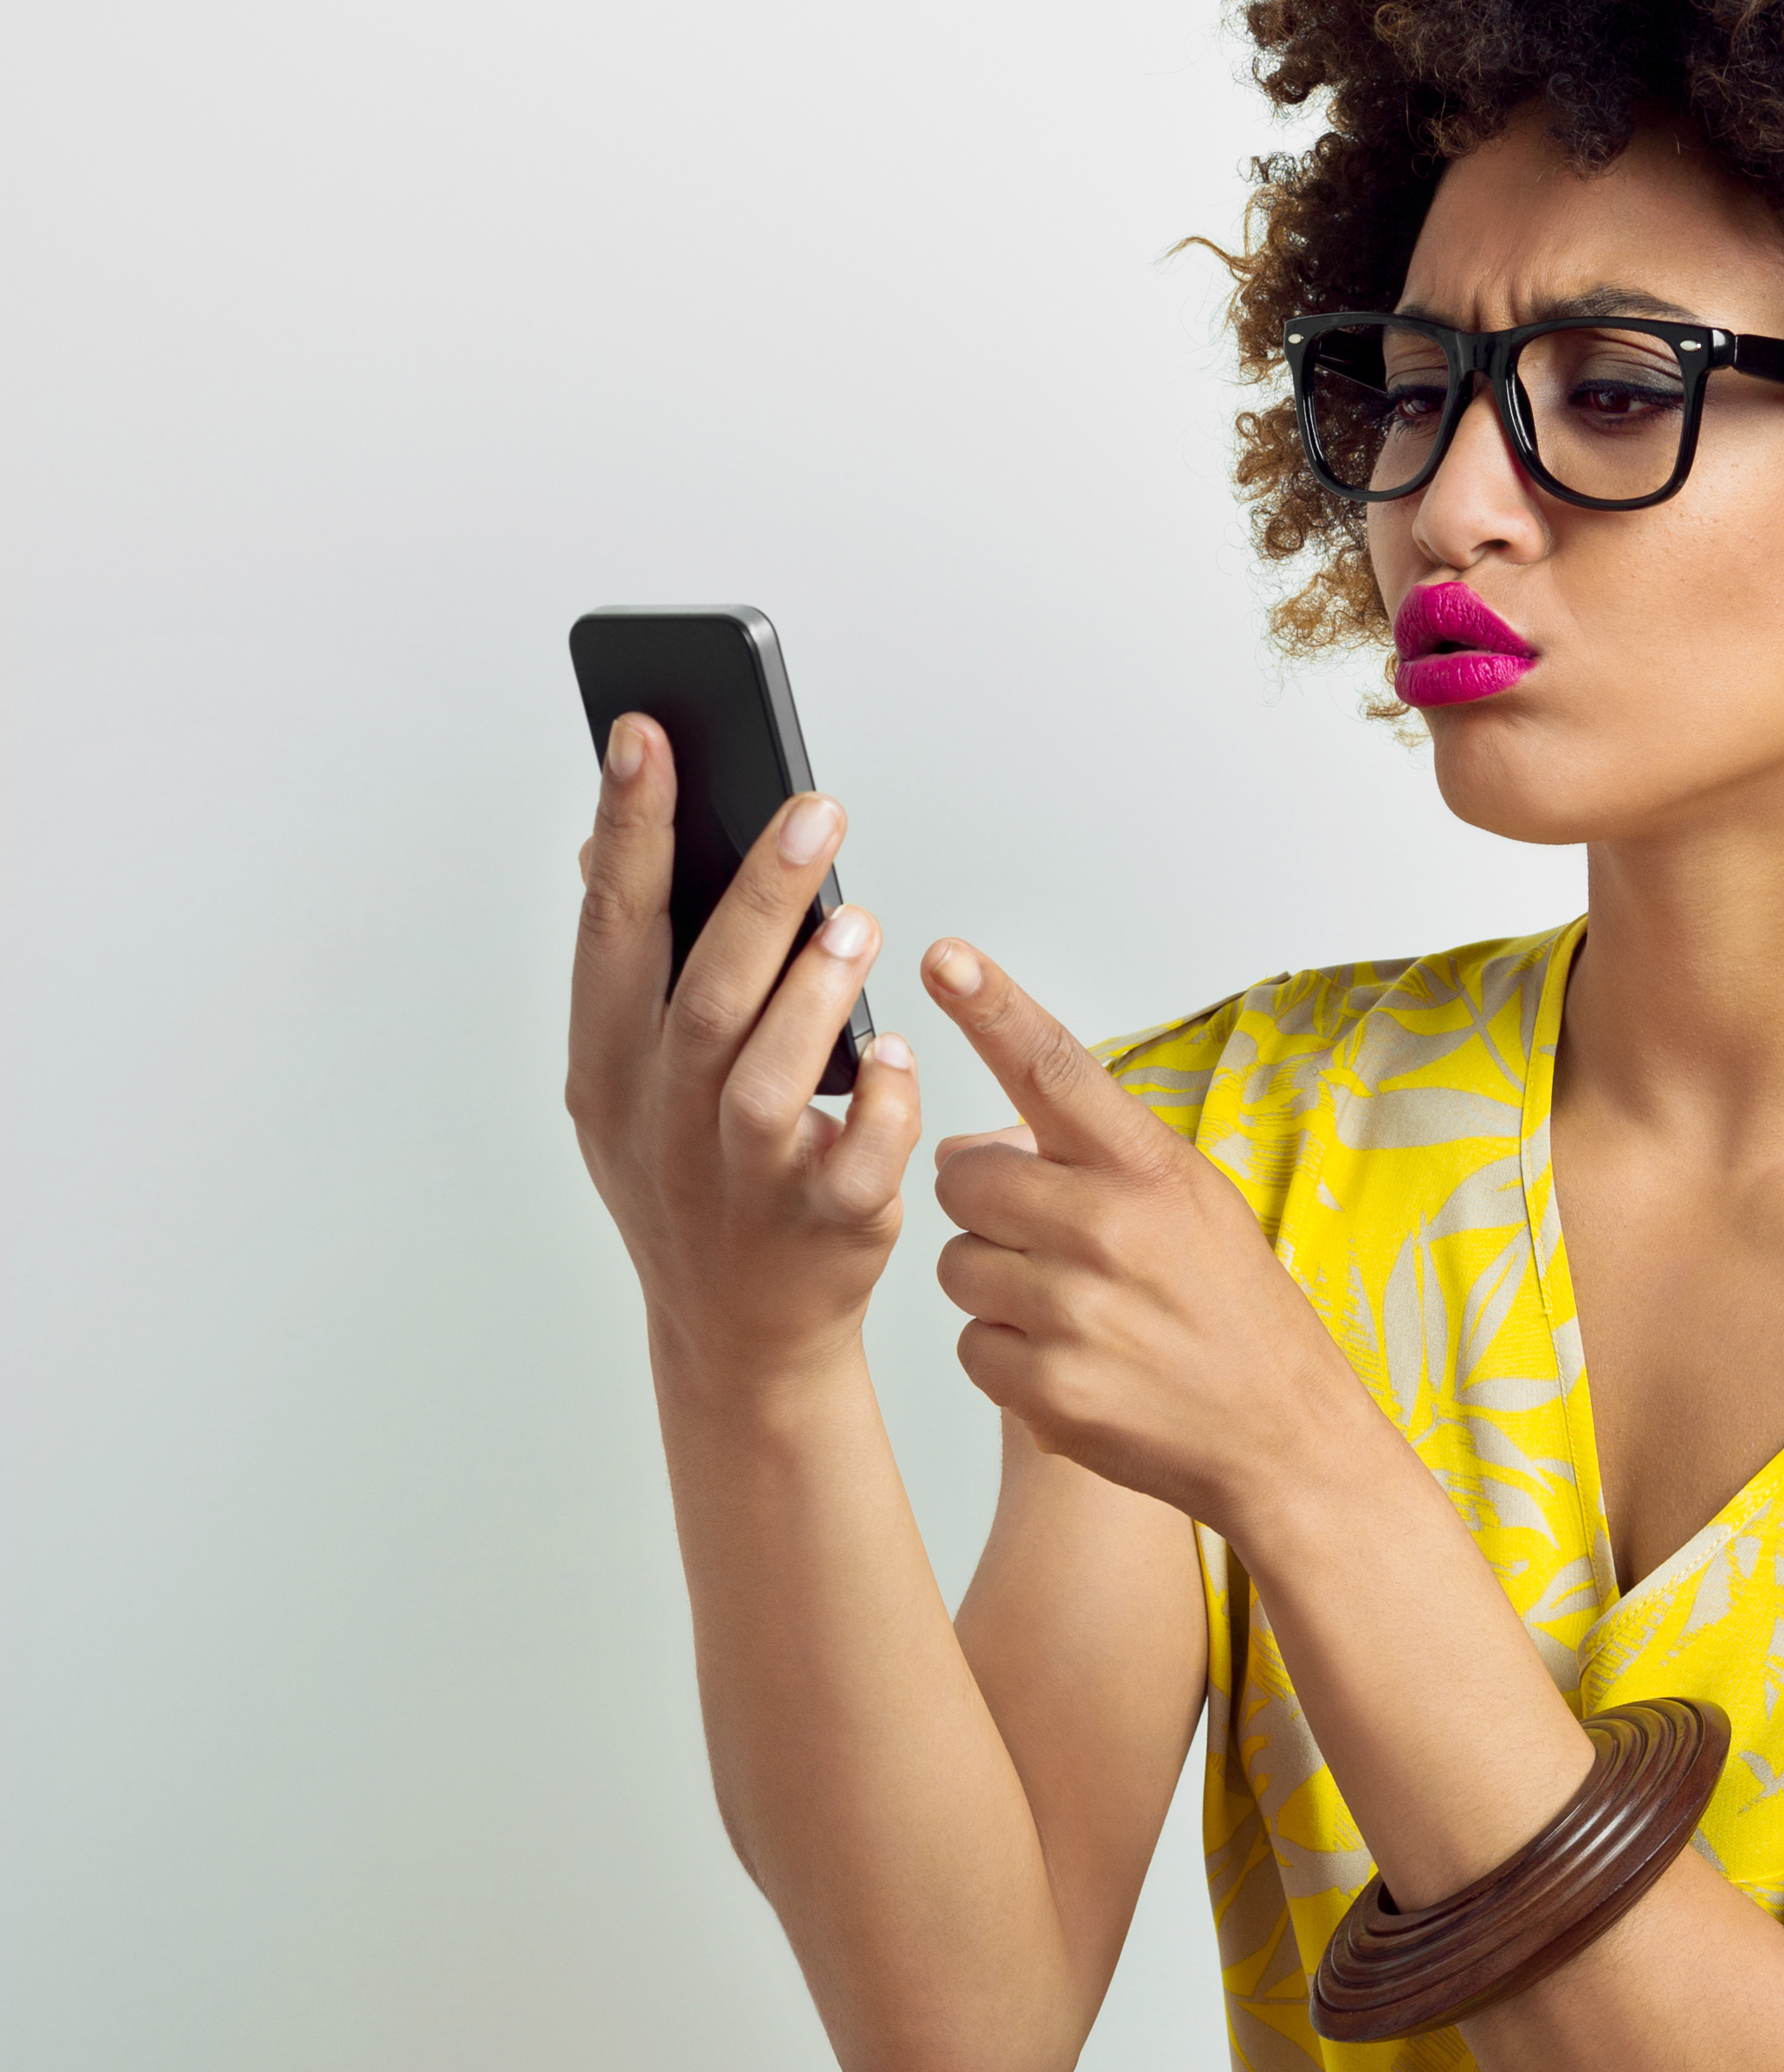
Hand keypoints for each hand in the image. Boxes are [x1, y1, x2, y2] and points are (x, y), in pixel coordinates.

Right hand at [565, 715, 921, 1385]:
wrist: (738, 1335)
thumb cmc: (696, 1181)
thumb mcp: (631, 1084)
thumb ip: (625, 976)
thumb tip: (599, 846)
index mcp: (607, 1068)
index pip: (612, 930)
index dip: (628, 831)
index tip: (647, 736)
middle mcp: (659, 1122)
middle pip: (701, 994)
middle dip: (756, 896)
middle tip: (814, 810)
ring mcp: (736, 1182)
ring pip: (765, 1077)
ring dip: (814, 994)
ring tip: (860, 921)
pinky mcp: (820, 1231)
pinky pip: (854, 1163)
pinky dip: (878, 1106)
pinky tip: (895, 1055)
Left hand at [923, 943, 1369, 1532]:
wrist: (1286, 1437)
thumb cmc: (1236, 1312)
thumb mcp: (1189, 1204)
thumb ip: (1089, 1160)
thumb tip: (969, 1144)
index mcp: (1149, 1169)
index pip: (1054, 1067)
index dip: (992, 1005)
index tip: (943, 956)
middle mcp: (1109, 1229)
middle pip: (966, 1178)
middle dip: (990, 1206)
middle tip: (1053, 1242)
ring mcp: (1075, 1311)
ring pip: (958, 1266)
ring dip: (995, 1287)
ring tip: (1074, 1312)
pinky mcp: (1049, 1389)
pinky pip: (970, 1347)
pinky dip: (1006, 1359)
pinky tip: (1072, 1365)